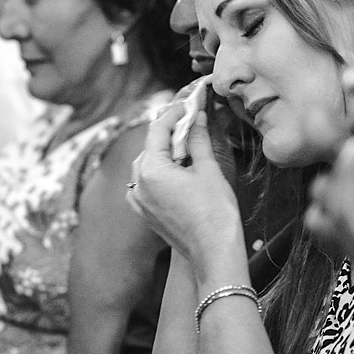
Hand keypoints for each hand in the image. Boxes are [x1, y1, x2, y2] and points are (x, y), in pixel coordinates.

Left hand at [127, 100, 242, 266]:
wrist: (214, 252)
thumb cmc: (215, 213)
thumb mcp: (208, 169)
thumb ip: (198, 139)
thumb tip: (197, 116)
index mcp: (151, 170)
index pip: (158, 128)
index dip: (175, 112)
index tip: (189, 102)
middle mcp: (138, 183)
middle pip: (150, 145)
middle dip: (169, 130)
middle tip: (190, 118)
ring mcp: (138, 200)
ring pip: (147, 163)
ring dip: (164, 150)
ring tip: (186, 142)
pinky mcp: (144, 212)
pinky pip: (146, 182)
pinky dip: (159, 171)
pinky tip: (177, 168)